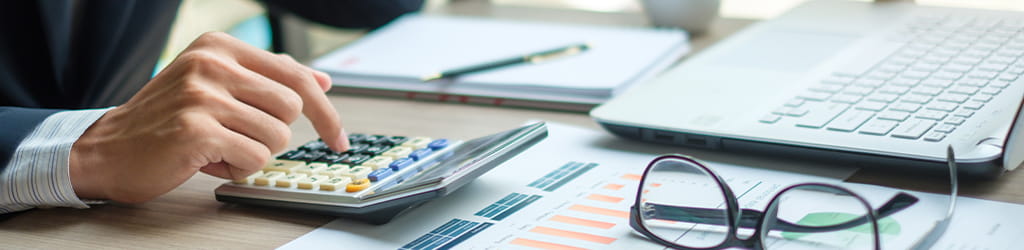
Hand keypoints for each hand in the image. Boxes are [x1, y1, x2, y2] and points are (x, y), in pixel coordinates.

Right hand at [68, 32, 349, 202]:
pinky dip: (239, 168)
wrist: (107, 150)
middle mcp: (211, 63)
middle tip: (242, 139)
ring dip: (254, 153)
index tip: (338, 136)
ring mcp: (203, 95)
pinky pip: (254, 158)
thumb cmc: (165, 121)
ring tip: (219, 148)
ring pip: (277, 136)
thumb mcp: (214, 85)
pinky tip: (210, 161)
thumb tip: (322, 81)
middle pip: (292, 107)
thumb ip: (267, 78)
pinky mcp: (197, 129)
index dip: (326, 111)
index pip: (297, 75)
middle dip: (274, 133)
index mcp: (219, 46)